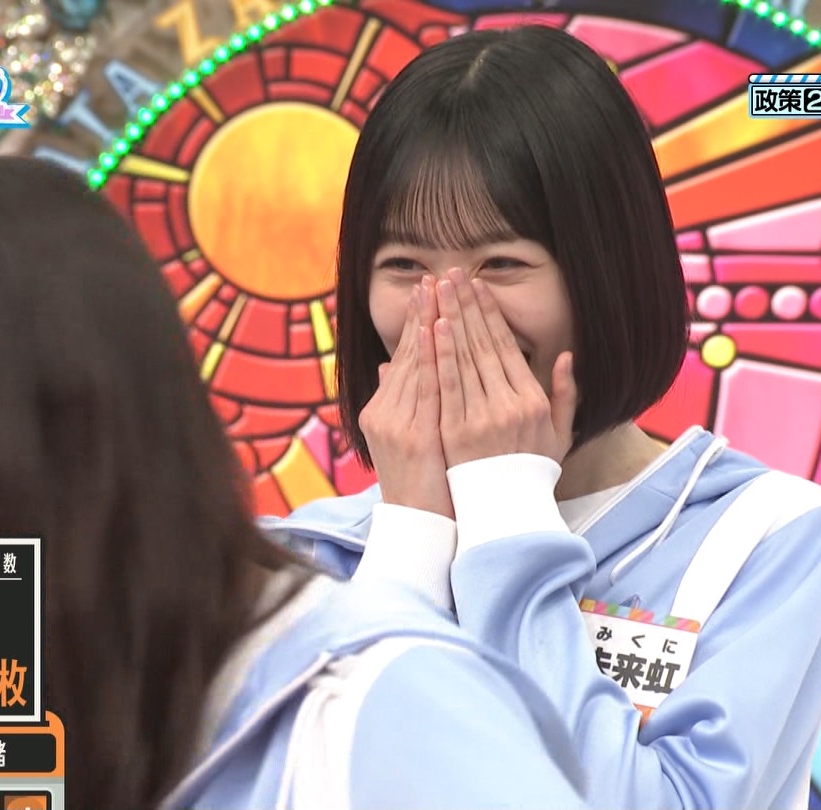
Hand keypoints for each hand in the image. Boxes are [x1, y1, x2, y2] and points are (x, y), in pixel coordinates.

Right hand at [358, 278, 454, 518]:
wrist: (420, 528)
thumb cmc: (422, 487)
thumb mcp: (404, 441)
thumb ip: (397, 400)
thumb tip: (387, 365)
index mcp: (384, 411)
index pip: (404, 358)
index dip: (416, 323)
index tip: (427, 291)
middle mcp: (385, 413)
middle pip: (406, 354)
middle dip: (421, 313)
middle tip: (432, 277)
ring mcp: (397, 423)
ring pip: (414, 364)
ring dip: (425, 324)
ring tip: (435, 290)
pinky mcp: (413, 435)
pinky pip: (424, 389)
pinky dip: (428, 358)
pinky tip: (433, 330)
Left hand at [432, 269, 576, 468]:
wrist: (503, 514)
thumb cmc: (530, 473)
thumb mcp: (559, 435)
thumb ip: (564, 395)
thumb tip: (565, 357)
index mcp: (532, 402)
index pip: (507, 347)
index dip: (490, 314)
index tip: (477, 287)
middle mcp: (509, 405)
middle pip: (483, 345)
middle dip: (466, 306)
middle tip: (452, 274)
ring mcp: (481, 418)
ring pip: (464, 359)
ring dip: (450, 319)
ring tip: (439, 290)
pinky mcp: (455, 431)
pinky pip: (447, 385)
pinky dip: (441, 354)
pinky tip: (435, 327)